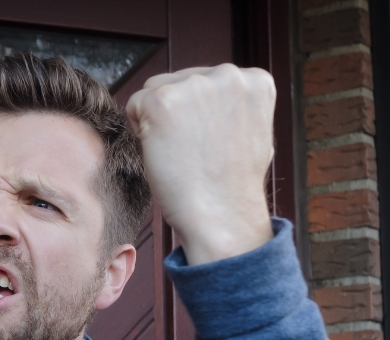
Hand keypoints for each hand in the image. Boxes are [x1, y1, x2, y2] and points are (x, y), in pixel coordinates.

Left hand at [125, 64, 275, 264]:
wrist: (220, 215)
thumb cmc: (231, 185)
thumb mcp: (251, 132)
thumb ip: (234, 106)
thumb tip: (211, 99)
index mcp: (255, 80)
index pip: (206, 81)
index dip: (198, 115)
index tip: (209, 143)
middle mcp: (228, 74)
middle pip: (178, 81)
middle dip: (177, 114)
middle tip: (192, 152)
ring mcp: (195, 85)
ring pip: (154, 91)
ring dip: (157, 120)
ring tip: (180, 152)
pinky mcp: (163, 100)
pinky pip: (134, 104)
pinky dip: (140, 130)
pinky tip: (162, 151)